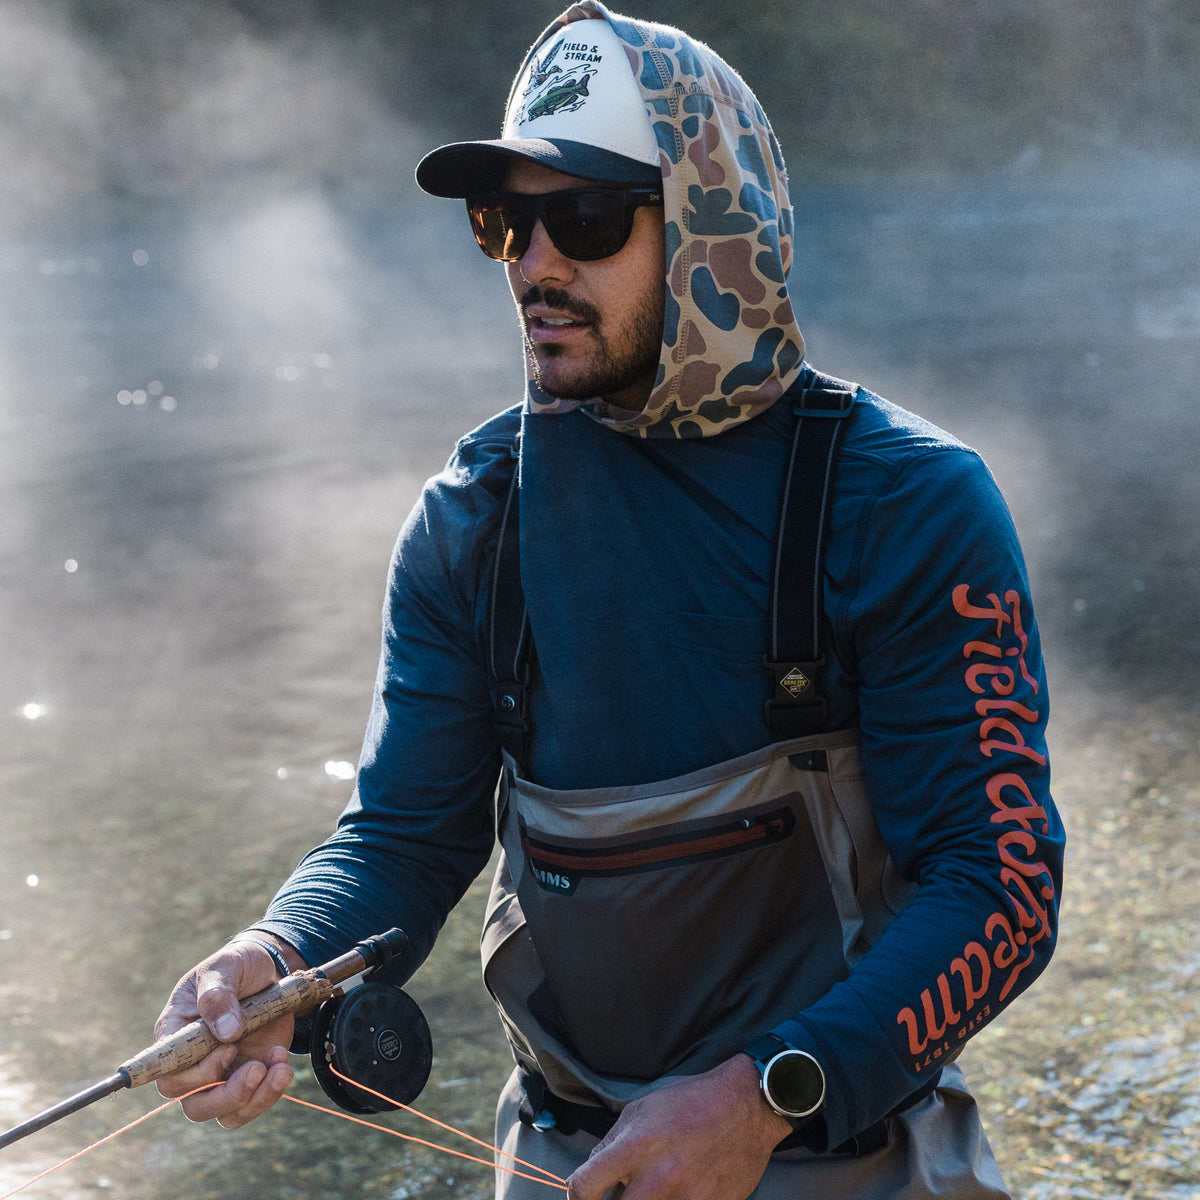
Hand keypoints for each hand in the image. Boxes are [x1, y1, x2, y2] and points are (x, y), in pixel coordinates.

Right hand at [154, 937, 303, 1127]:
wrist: (266, 970)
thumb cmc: (235, 966)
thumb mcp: (224, 967)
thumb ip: (218, 995)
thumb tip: (226, 1033)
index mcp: (175, 1036)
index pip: (169, 1077)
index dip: (197, 1075)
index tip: (228, 1048)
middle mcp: (194, 1064)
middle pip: (195, 1106)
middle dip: (228, 1095)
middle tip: (257, 1066)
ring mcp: (223, 1074)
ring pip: (226, 1113)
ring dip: (255, 1097)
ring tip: (279, 1064)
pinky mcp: (249, 1076)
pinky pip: (252, 1104)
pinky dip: (271, 1092)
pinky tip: (284, 1065)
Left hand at [566, 1055, 792, 1199]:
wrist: (746, 1107)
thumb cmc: (692, 1101)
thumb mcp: (643, 1107)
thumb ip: (613, 1139)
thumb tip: (594, 1166)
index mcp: (636, 1146)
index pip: (585, 1185)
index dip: (576, 1194)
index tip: (581, 1195)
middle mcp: (657, 1177)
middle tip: (619, 1194)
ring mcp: (685, 1198)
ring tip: (653, 1187)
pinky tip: (681, 1188)